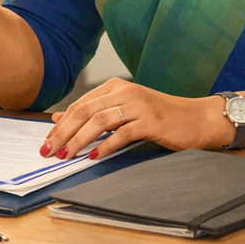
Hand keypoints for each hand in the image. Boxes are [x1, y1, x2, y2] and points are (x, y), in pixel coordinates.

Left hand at [40, 78, 222, 158]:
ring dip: (79, 140)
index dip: (61, 124)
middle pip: (85, 111)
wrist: (197, 118)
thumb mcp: (124, 111)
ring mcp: (139, 105)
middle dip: (63, 133)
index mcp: (115, 87)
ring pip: (99, 121)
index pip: (80, 105)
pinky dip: (106, 145)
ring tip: (66, 155)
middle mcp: (125, 92)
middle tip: (49, 151)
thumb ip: (95, 113)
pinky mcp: (151, 121)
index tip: (47, 142)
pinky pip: (123, 133)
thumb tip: (59, 118)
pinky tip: (95, 156)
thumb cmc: (160, 117)